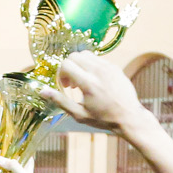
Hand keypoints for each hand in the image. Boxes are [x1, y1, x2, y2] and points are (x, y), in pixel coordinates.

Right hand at [38, 53, 152, 133]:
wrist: (129, 117)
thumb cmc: (104, 118)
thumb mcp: (79, 114)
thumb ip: (60, 101)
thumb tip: (42, 91)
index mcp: (88, 83)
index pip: (66, 64)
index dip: (60, 74)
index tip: (64, 86)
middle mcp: (98, 71)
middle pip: (74, 56)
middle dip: (68, 67)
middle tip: (71, 84)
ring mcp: (108, 67)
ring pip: (86, 54)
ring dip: (79, 65)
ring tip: (82, 81)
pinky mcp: (115, 67)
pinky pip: (97, 59)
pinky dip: (91, 66)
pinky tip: (94, 80)